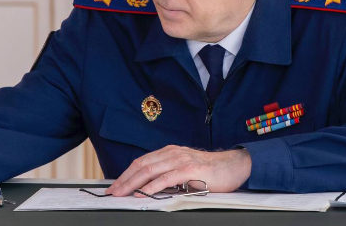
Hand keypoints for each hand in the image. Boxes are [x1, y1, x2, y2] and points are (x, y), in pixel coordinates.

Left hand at [105, 145, 250, 196]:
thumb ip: (169, 175)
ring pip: (150, 171)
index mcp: (169, 152)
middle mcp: (172, 153)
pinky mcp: (189, 170)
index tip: (115, 186)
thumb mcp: (184, 170)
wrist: (233, 166)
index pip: (141, 162)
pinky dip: (152, 186)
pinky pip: (166, 178)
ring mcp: (180, 160)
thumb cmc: (210, 171)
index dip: (126, 174)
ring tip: (122, 193)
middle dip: (124, 179)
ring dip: (133, 183)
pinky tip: (143, 193)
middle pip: (141, 165)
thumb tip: (150, 188)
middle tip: (112, 192)